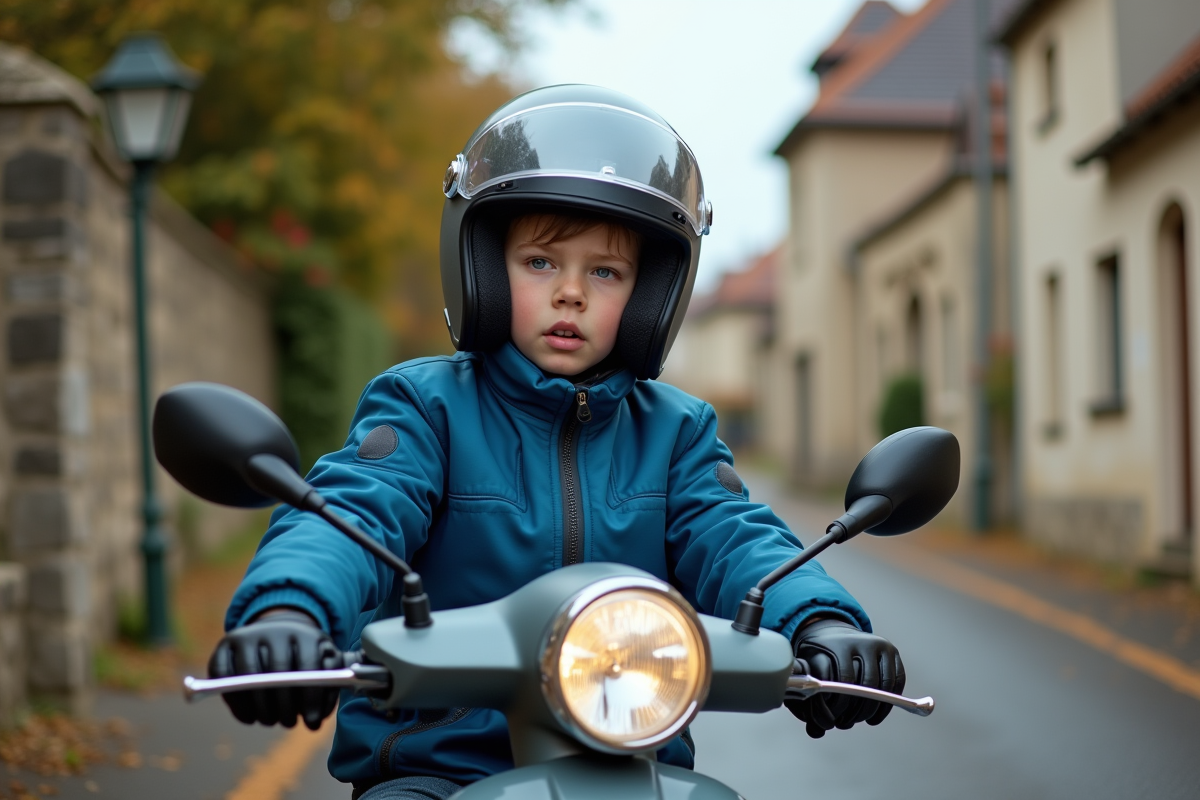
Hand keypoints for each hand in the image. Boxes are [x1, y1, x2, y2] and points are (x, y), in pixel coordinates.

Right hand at [208, 609, 342, 729]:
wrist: (276, 631)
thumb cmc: (305, 655)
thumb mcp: (326, 660)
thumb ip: (333, 679)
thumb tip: (322, 711)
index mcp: (304, 634)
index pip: (308, 666)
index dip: (311, 698)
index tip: (312, 722)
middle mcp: (274, 631)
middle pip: (277, 673)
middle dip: (285, 707)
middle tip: (290, 724)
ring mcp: (246, 636)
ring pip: (249, 677)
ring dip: (261, 708)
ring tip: (271, 721)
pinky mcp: (224, 645)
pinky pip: (223, 677)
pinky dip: (236, 703)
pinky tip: (250, 717)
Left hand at [785, 619, 904, 738]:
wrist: (832, 631)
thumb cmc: (817, 655)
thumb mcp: (807, 666)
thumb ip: (811, 694)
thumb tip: (815, 732)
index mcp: (840, 644)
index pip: (846, 679)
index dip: (843, 704)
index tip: (837, 719)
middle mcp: (863, 642)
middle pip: (868, 684)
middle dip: (860, 709)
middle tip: (850, 722)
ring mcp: (880, 645)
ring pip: (885, 685)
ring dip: (876, 708)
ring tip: (864, 720)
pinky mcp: (892, 651)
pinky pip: (897, 680)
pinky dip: (890, 701)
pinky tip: (877, 714)